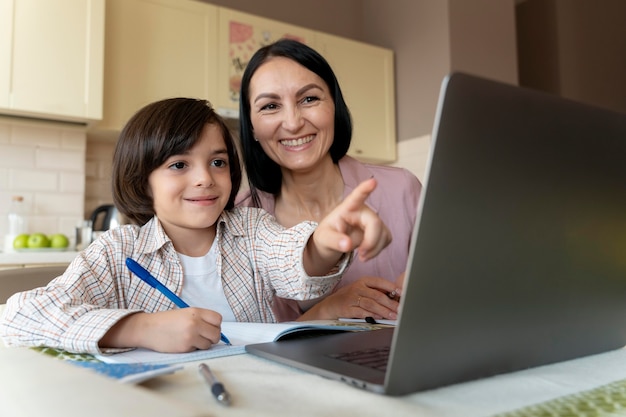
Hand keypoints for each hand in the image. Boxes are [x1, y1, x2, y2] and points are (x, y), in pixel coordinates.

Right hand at [100, 308, 222, 352]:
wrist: (148, 329)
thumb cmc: (166, 321)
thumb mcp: (186, 313)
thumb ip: (201, 319)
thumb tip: (215, 329)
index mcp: (196, 312)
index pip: (218, 319)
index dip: (215, 325)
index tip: (210, 327)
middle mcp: (195, 323)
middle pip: (216, 333)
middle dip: (212, 337)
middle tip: (204, 336)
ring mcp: (191, 336)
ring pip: (209, 344)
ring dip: (203, 344)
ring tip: (192, 339)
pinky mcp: (185, 347)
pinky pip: (198, 350)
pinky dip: (193, 348)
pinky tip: (184, 343)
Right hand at [298, 276, 401, 320]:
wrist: (330, 305)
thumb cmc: (349, 297)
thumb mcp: (361, 290)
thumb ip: (376, 291)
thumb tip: (394, 296)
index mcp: (363, 281)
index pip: (380, 282)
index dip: (392, 287)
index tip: (401, 293)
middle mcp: (357, 287)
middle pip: (377, 295)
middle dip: (390, 303)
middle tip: (400, 309)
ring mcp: (352, 298)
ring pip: (371, 304)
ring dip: (384, 311)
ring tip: (393, 316)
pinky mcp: (347, 309)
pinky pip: (362, 312)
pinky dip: (371, 315)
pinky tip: (379, 318)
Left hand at [310, 178, 391, 271]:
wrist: (333, 243)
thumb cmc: (328, 235)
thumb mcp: (324, 238)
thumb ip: (335, 241)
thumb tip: (348, 244)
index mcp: (347, 208)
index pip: (356, 196)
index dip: (365, 189)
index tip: (373, 181)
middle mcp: (363, 211)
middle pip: (375, 223)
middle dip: (371, 242)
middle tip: (362, 255)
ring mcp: (372, 220)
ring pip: (383, 233)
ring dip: (375, 248)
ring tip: (362, 256)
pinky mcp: (380, 230)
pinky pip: (386, 239)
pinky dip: (378, 250)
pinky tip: (367, 252)